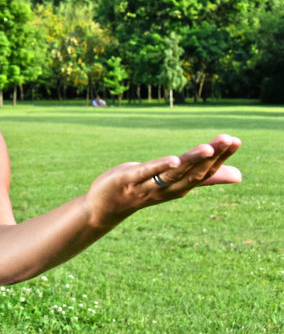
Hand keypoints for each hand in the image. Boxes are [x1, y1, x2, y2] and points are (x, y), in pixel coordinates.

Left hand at [87, 134, 241, 226]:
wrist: (105, 206)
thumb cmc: (142, 189)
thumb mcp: (174, 182)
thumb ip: (203, 178)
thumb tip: (239, 176)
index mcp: (179, 186)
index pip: (205, 172)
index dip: (221, 157)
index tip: (236, 141)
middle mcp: (168, 189)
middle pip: (194, 172)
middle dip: (213, 156)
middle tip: (231, 139)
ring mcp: (148, 185)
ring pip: (174, 173)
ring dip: (191, 161)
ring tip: (208, 148)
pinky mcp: (129, 179)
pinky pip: (147, 174)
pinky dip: (161, 167)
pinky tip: (174, 160)